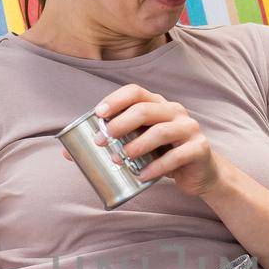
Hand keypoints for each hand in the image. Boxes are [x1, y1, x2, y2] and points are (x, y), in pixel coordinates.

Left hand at [59, 83, 222, 197]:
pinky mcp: (199, 149)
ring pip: (161, 131)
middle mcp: (175, 111)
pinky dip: (156, 167)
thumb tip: (67, 153)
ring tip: (120, 160)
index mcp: (158, 105)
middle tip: (103, 141)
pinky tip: (142, 176)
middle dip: (120, 124)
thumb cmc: (163, 155)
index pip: (135, 91)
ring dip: (137, 146)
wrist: (200, 173)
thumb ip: (112, 144)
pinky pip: (176, 156)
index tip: (98, 114)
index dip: (115, 100)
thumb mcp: (138, 146)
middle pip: (145, 109)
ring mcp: (189, 129)